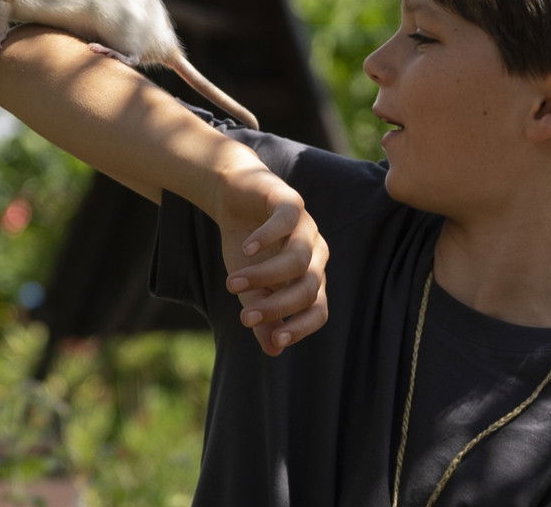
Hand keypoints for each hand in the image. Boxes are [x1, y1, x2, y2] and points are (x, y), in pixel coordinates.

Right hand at [212, 164, 328, 355]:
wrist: (234, 198)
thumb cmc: (246, 249)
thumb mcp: (249, 287)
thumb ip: (261, 316)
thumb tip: (273, 352)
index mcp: (311, 277)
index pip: (319, 309)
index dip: (301, 328)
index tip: (275, 341)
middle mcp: (316, 254)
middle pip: (308, 287)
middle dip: (276, 307)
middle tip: (245, 317)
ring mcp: (306, 227)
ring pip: (298, 259)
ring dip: (264, 276)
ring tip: (232, 284)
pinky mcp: (290, 202)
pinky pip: (287, 221)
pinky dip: (267, 237)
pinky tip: (246, 250)